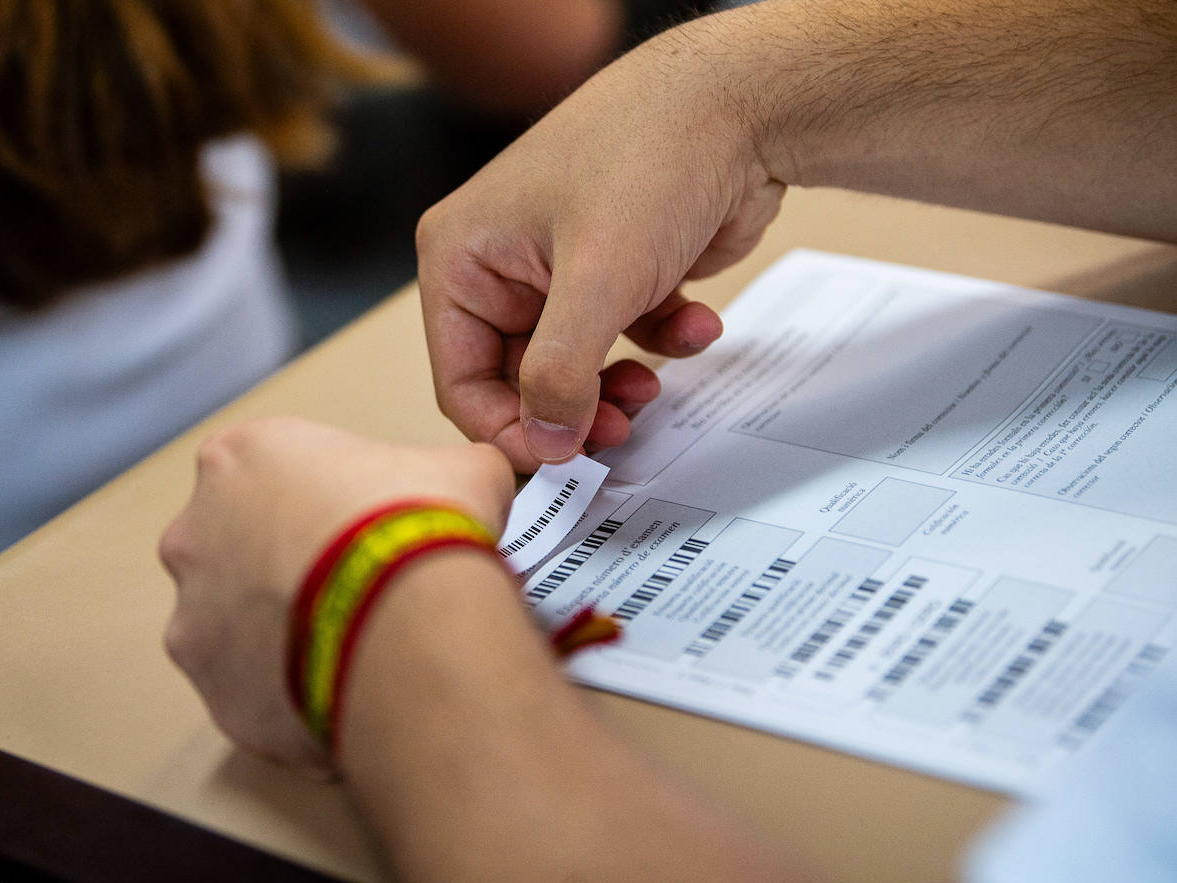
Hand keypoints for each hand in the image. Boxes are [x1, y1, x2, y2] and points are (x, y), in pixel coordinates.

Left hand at [158, 417, 514, 772]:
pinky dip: (289, 689)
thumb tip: (472, 484)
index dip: (329, 498)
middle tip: (356, 583)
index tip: (366, 521)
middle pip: (241, 545)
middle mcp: (195, 531)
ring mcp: (193, 614)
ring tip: (354, 641)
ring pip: (237, 623)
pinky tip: (343, 684)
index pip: (275, 471)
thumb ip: (450, 469)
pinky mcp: (212, 686)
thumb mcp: (462, 470)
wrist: (407, 625)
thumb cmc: (418, 531)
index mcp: (241, 457)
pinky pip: (250, 686)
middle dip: (292, 564)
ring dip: (285, 629)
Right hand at [417, 17, 784, 471]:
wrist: (743, 102)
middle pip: (518, 379)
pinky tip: (696, 321)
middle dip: (573, 409)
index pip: (461, 379)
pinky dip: (661, 341)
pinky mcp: (615, 270)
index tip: (563, 459)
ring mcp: (559, 267)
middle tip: (618, 431)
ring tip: (655, 384)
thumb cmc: (650, 154)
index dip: (509, 429)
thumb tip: (548, 442)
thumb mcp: (595, 281)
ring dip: (620, 384)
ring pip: (576, 366)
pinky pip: (625, 337)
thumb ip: (560, 375)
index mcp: (462, 257)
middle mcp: (501, 264)